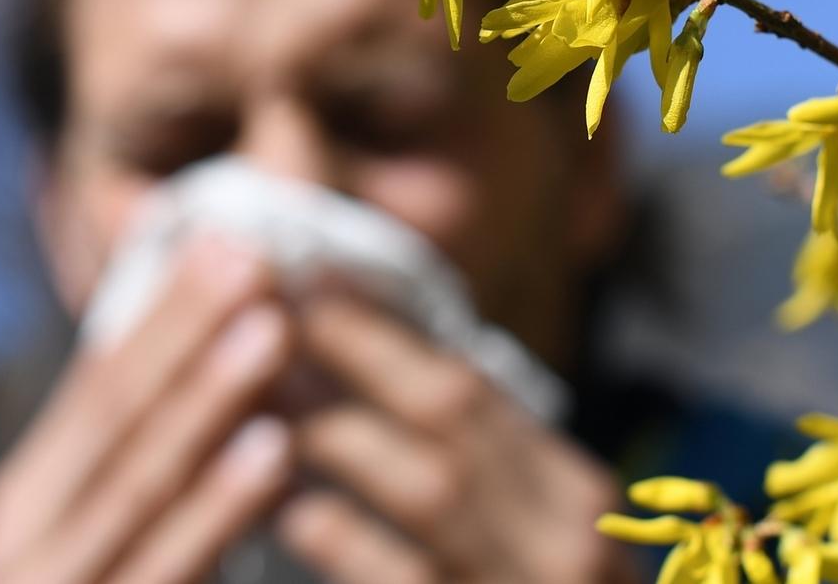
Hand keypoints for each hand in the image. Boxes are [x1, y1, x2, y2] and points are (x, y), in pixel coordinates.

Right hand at [0, 238, 292, 583]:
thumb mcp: (104, 519)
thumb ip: (150, 436)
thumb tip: (226, 318)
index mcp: (30, 500)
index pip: (99, 388)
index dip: (165, 314)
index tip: (227, 240)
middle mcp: (30, 547)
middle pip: (119, 422)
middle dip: (187, 334)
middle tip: (254, 261)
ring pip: (141, 486)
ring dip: (210, 400)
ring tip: (272, 329)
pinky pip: (173, 563)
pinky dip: (222, 506)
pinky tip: (273, 452)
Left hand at [277, 296, 639, 583]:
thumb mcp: (536, 534)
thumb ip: (479, 471)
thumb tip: (374, 384)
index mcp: (575, 492)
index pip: (474, 386)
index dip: (387, 331)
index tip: (316, 283)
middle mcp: (570, 531)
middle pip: (452, 416)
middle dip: (355, 354)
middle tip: (270, 307)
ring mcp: (534, 582)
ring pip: (432, 490)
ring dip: (339, 435)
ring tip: (262, 396)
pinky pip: (416, 581)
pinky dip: (355, 547)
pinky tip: (301, 515)